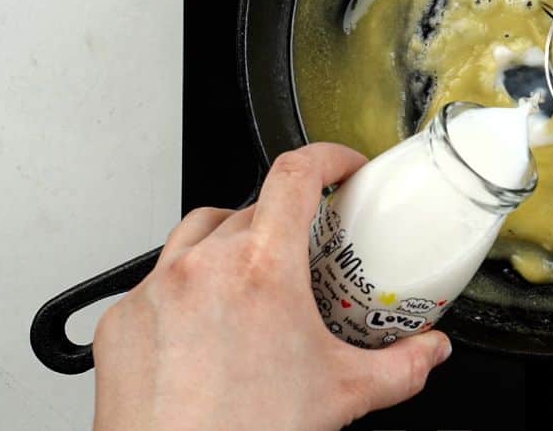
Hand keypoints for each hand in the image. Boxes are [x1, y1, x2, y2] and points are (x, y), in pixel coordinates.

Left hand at [92, 143, 451, 430]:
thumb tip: (428, 352)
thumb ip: (400, 366)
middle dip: (284, 224)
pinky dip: (187, 289)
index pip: (295, 175)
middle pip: (250, 209)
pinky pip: (158, 280)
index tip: (341, 167)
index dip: (326, 157)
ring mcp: (156, 289)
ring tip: (252, 281)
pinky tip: (208, 327)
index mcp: (262, 270)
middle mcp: (203, 267)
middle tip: (305, 258)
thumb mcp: (344, 394)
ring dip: (230, 242)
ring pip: (197, 234)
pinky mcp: (124, 319)